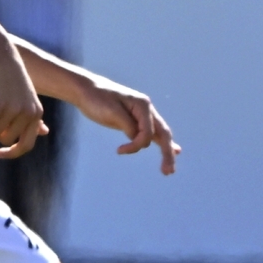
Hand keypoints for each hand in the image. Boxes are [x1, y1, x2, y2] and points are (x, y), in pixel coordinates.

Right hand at [0, 42, 46, 163]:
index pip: (27, 144)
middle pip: (8, 140)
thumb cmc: (10, 77)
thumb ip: (33, 116)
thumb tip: (44, 132)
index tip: (0, 153)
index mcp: (36, 113)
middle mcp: (28, 113)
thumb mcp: (27, 98)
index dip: (14, 152)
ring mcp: (12, 110)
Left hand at [66, 72, 180, 175]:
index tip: (119, 151)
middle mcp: (147, 109)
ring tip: (169, 170)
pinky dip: (162, 143)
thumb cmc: (97, 99)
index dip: (136, 145)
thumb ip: (128, 125)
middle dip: (167, 153)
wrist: (87, 90)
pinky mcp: (136, 120)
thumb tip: (137, 138)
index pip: (148, 132)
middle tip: (168, 172)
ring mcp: (143, 114)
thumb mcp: (112, 113)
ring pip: (160, 135)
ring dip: (167, 152)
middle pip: (163, 133)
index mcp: (143, 105)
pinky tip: (175, 151)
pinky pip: (153, 134)